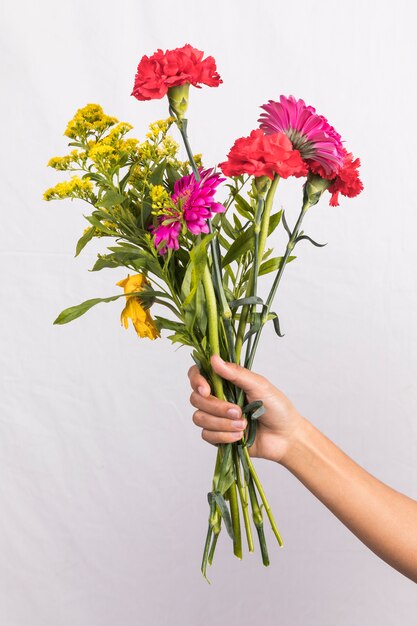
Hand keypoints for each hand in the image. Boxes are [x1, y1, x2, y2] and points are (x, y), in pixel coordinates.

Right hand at [188, 354, 304, 462]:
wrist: (286, 438)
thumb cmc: (277, 408)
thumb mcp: (259, 386)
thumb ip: (236, 373)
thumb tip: (214, 359)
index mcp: (226, 382)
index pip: (198, 375)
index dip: (196, 380)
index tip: (206, 389)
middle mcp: (217, 398)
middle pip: (196, 399)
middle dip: (216, 407)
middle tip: (237, 411)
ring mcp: (216, 417)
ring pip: (199, 418)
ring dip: (222, 423)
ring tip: (243, 425)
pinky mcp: (217, 436)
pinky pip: (207, 435)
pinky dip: (224, 436)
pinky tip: (240, 436)